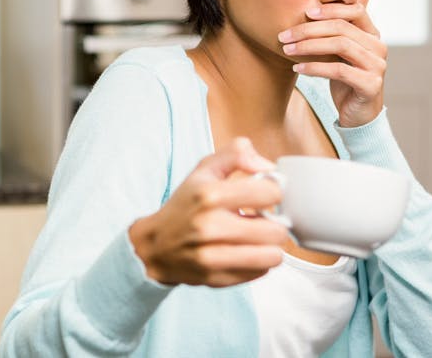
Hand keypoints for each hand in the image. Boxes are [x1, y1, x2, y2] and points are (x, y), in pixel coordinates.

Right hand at [128, 138, 288, 286]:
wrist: (155, 246)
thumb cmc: (185, 206)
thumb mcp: (204, 170)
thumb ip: (237, 154)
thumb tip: (269, 167)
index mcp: (209, 194)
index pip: (271, 193)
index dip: (272, 192)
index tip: (262, 196)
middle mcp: (210, 226)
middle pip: (277, 230)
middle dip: (273, 223)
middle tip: (259, 221)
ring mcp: (212, 256)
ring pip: (272, 256)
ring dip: (269, 246)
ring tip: (255, 239)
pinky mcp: (216, 278)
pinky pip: (260, 273)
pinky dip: (258, 263)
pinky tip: (244, 252)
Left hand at [278, 4, 386, 126]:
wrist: (358, 114)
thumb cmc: (345, 80)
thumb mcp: (338, 54)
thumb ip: (331, 36)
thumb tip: (303, 15)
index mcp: (372, 35)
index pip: (355, 10)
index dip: (331, 8)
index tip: (306, 12)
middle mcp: (378, 47)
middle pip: (342, 28)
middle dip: (309, 29)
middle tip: (284, 35)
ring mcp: (377, 66)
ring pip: (341, 45)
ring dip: (309, 46)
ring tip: (287, 50)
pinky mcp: (371, 85)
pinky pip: (339, 70)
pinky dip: (315, 67)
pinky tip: (298, 68)